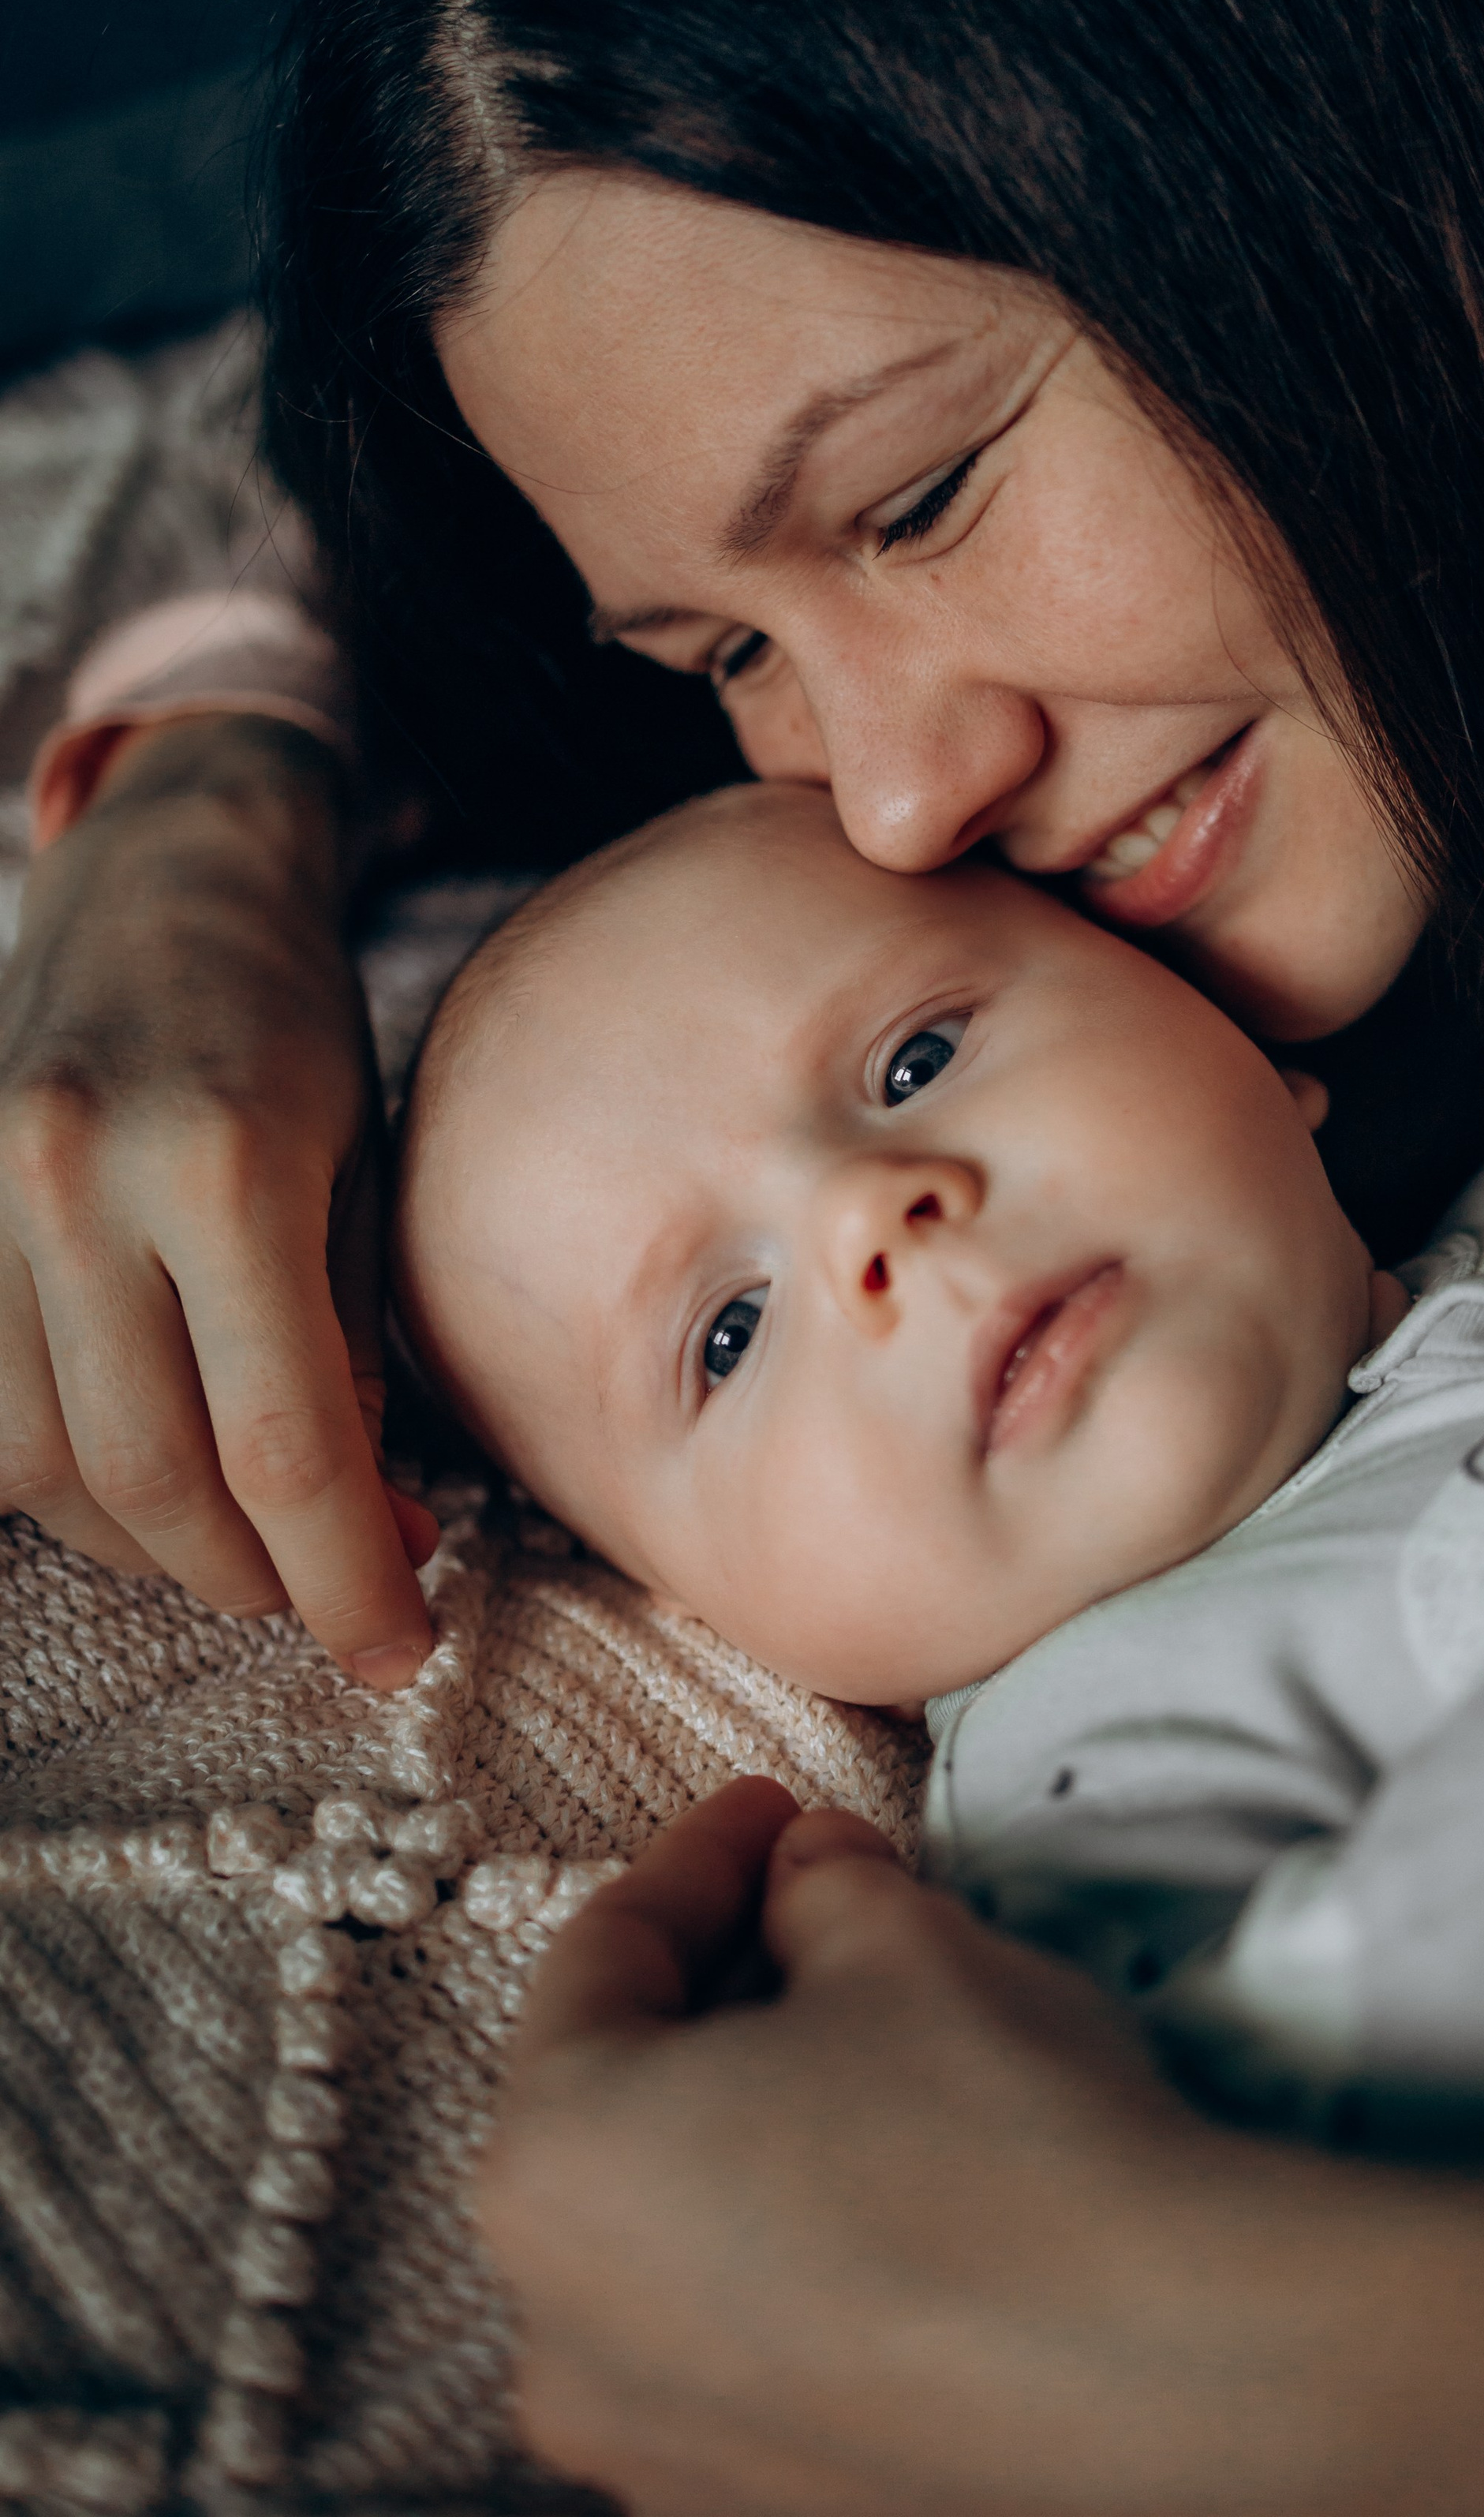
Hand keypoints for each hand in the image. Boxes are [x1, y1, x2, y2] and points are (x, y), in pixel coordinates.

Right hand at [0, 713, 434, 1679]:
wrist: (164, 878)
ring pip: (40, 1465)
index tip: (398, 1651)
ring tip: (243, 1532)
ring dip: (147, 1540)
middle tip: (330, 1589)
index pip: (282, 1444)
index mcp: (224, 1166)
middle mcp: (78, 1184)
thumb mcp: (363, 1173)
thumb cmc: (293, 1026)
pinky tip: (137, 1476)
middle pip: (148, 1477)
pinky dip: (57, 1479)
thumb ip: (349, 1351)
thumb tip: (369, 1527)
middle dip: (250, 1574)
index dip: (343, 1576)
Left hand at [483, 1780, 1483, 2516]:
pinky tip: (1003, 2221)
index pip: (605, 1951)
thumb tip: (813, 1846)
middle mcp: (592, 2336)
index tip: (809, 1818)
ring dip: (819, 2145)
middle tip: (893, 1933)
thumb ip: (831, 1877)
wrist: (1228, 2408)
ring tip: (971, 2068)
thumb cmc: (1042, 2142)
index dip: (713, 1861)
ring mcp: (696, 2473)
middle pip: (652, 2111)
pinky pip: (797, 2369)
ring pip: (723, 2245)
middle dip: (756, 2011)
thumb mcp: (918, 1946)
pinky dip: (864, 2279)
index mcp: (577, 2157)